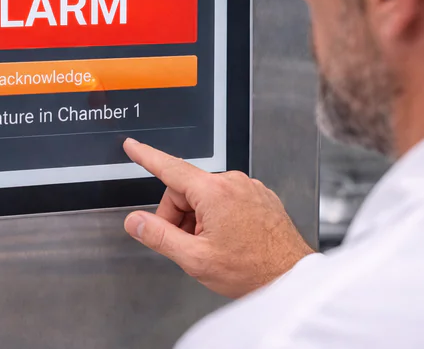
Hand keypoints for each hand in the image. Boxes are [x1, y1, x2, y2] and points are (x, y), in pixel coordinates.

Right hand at [122, 138, 313, 298]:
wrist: (290, 278)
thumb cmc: (251, 269)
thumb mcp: (195, 258)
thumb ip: (159, 236)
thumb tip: (136, 222)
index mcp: (215, 192)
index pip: (170, 168)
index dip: (146, 156)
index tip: (133, 146)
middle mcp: (233, 183)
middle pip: (186, 190)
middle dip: (178, 216)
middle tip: (187, 245)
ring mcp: (249, 188)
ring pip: (206, 196)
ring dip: (199, 219)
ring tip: (213, 247)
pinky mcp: (259, 197)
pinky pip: (227, 200)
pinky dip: (218, 217)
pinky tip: (228, 241)